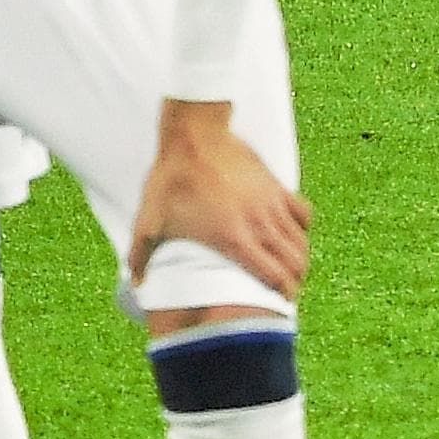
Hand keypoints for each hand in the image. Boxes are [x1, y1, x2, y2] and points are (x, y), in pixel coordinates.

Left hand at [128, 101, 308, 301]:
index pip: (274, 276)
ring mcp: (271, 205)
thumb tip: (135, 282)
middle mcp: (260, 225)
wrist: (193, 136)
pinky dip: (303, 229)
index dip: (284, 293)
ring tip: (292, 268)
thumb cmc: (171, 179)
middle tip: (287, 289)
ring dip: (300, 259)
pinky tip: (294, 234)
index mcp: (234, 239)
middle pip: (294, 263)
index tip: (283, 301)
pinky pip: (302, 213)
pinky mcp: (276, 186)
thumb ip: (142, 254)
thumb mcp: (149, 220)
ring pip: (301, 242)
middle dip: (295, 281)